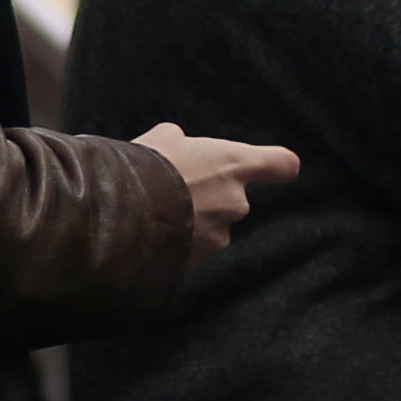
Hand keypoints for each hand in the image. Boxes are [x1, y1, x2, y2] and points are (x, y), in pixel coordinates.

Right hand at [135, 125, 300, 251]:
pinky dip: (177, 243)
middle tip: (172, 189)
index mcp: (233, 165)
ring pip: (211, 226)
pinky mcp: (198, 262)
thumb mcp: (162, 139)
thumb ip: (181, 142)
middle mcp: (235, 202)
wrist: (120, 216)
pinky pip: (192, 249)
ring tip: (154, 213)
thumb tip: (178, 143)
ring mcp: (218, 236)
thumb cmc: (144, 169)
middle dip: (208, 197)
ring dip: (191, 222)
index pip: (281, 164)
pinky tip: (149, 233)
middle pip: (233, 198)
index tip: (278, 169)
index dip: (278, 166)